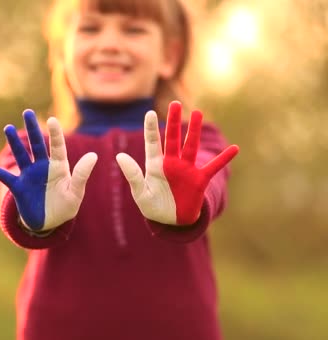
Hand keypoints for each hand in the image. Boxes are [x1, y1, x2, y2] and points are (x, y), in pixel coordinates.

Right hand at [0, 109, 97, 230]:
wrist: (50, 222)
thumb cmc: (66, 206)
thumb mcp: (76, 193)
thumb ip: (82, 175)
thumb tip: (93, 155)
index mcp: (58, 166)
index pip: (57, 146)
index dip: (55, 134)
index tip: (52, 120)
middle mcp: (42, 167)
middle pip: (36, 145)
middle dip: (32, 129)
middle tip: (27, 112)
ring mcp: (29, 176)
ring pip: (21, 156)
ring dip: (14, 143)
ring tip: (9, 128)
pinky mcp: (19, 187)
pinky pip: (5, 177)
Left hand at [116, 101, 238, 224]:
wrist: (170, 221)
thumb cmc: (152, 206)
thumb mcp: (140, 193)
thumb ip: (133, 175)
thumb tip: (120, 156)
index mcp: (155, 165)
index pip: (152, 143)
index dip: (151, 128)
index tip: (150, 113)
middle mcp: (171, 163)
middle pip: (172, 138)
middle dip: (173, 121)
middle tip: (175, 104)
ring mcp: (186, 170)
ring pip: (191, 146)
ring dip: (194, 131)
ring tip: (198, 113)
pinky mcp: (199, 180)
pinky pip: (213, 167)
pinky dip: (224, 159)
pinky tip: (235, 148)